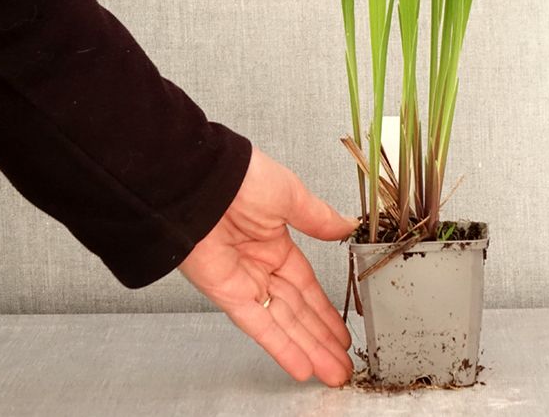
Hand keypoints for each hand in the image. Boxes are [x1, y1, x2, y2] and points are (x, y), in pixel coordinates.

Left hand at [179, 147, 356, 386]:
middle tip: (342, 364)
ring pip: (282, 323)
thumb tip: (346, 225)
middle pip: (297, 311)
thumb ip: (318, 218)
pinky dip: (279, 345)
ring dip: (307, 349)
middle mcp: (260, 265)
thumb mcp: (291, 195)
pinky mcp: (226, 292)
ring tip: (331, 372)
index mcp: (276, 241)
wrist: (202, 179)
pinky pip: (258, 324)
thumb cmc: (241, 177)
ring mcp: (243, 281)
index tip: (341, 331)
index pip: (306, 286)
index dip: (324, 311)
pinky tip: (300, 364)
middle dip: (321, 339)